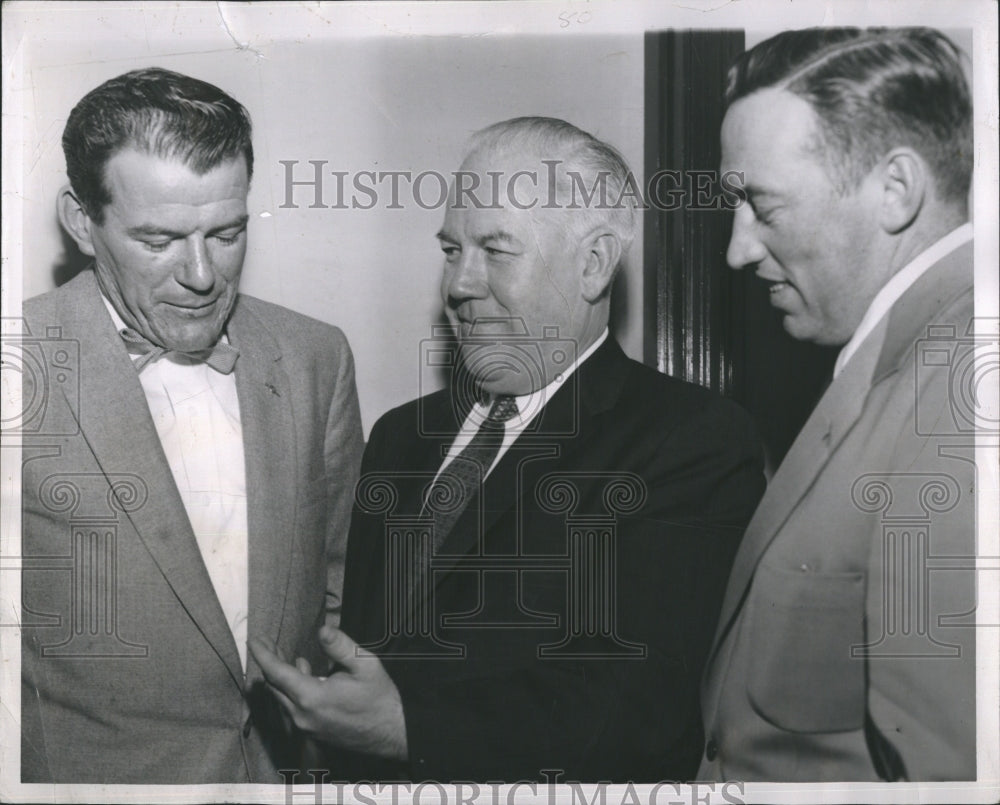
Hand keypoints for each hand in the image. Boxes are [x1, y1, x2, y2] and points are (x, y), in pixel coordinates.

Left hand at [250, 626, 407, 760]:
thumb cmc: (380, 698)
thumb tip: (322, 629)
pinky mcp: (313, 732)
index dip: (263, 654)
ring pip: (282, 699)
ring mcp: (306, 727)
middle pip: (274, 686)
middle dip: (269, 663)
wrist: (394, 733)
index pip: (277, 673)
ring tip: (284, 656)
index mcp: (312, 697)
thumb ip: (340, 646)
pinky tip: (303, 675)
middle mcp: (303, 715)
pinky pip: (292, 709)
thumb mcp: (365, 665)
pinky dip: (291, 690)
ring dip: (280, 677)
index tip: (254, 639)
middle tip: (268, 643)